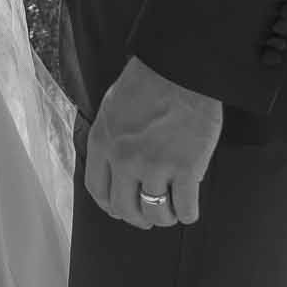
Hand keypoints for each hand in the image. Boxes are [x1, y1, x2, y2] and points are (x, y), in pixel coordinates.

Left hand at [84, 56, 222, 229]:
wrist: (179, 69)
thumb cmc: (147, 83)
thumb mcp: (111, 109)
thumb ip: (109, 140)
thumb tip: (113, 167)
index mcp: (102, 142)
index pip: (98, 191)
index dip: (111, 205)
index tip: (121, 208)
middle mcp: (124, 159)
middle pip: (125, 209)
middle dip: (137, 217)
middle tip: (149, 215)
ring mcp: (155, 166)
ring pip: (156, 214)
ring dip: (164, 217)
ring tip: (171, 209)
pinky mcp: (187, 169)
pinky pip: (186, 209)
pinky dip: (188, 213)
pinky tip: (189, 206)